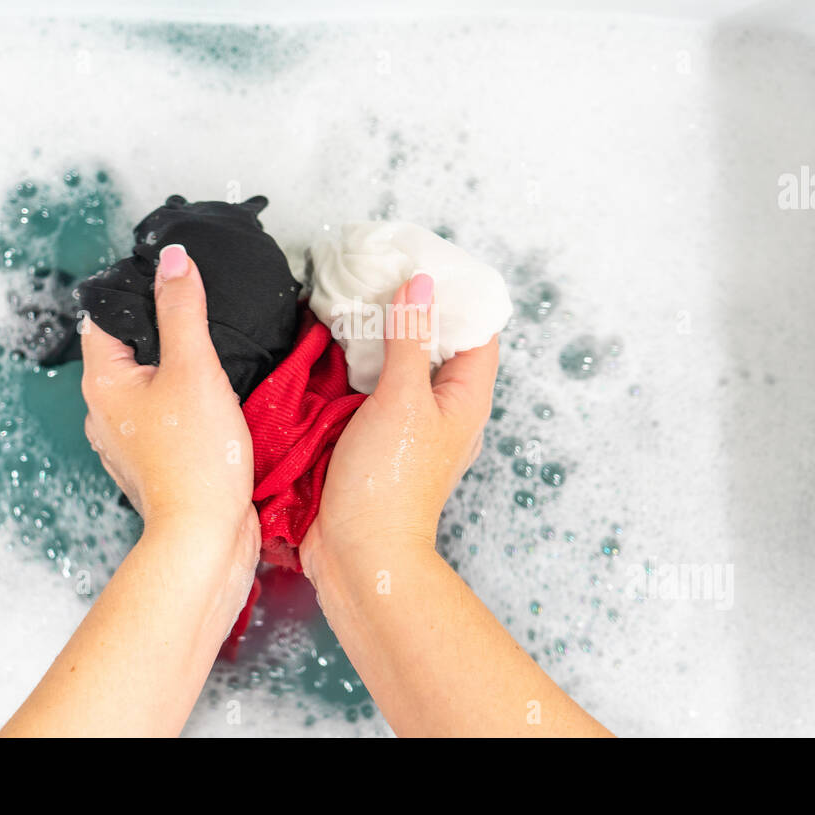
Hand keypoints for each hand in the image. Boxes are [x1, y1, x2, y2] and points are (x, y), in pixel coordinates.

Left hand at [80, 243, 259, 564]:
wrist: (205, 536)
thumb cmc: (195, 457)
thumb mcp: (194, 367)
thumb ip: (182, 309)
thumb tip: (172, 260)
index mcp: (102, 382)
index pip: (104, 316)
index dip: (137, 292)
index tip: (175, 282)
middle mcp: (105, 411)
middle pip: (128, 350)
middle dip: (163, 331)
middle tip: (204, 315)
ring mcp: (128, 441)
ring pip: (149, 386)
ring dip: (177, 371)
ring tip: (214, 360)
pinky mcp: (154, 462)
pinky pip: (165, 417)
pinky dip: (186, 405)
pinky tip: (215, 404)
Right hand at [302, 273, 499, 567]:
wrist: (358, 554)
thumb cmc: (389, 485)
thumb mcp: (401, 400)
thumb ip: (409, 338)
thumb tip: (420, 285)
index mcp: (467, 398)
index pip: (478, 330)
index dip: (459, 293)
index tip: (427, 261)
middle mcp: (445, 409)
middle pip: (439, 344)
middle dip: (414, 308)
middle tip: (382, 270)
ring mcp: (411, 425)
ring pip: (403, 364)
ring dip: (383, 334)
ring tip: (357, 296)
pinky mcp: (377, 437)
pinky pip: (374, 388)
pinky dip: (360, 362)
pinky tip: (336, 344)